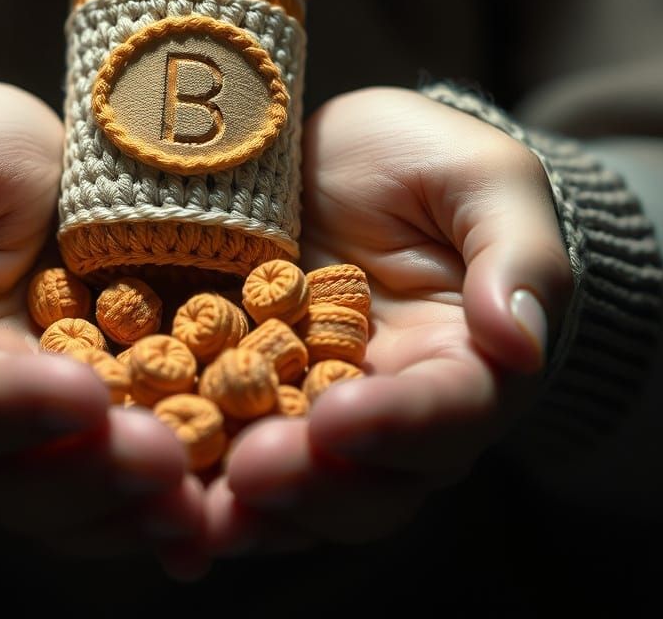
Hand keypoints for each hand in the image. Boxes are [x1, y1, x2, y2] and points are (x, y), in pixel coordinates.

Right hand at [0, 81, 205, 576]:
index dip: (21, 409)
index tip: (87, 396)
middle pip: (18, 477)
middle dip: (95, 473)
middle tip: (168, 462)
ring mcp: (33, 427)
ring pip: (72, 501)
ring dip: (135, 509)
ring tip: (202, 505)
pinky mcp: (96, 418)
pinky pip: (119, 481)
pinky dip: (161, 504)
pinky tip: (213, 516)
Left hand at [207, 86, 572, 552]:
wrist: (342, 154)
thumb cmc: (427, 159)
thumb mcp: (484, 181)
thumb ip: (517, 257)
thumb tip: (520, 340)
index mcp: (462, 364)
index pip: (445, 413)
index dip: (396, 426)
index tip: (336, 421)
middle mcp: (387, 407)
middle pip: (364, 479)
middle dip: (309, 485)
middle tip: (250, 473)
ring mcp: (307, 405)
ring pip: (289, 487)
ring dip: (241, 508)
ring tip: (186, 507)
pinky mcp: (240, 388)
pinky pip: (219, 443)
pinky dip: (187, 473)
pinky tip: (143, 476)